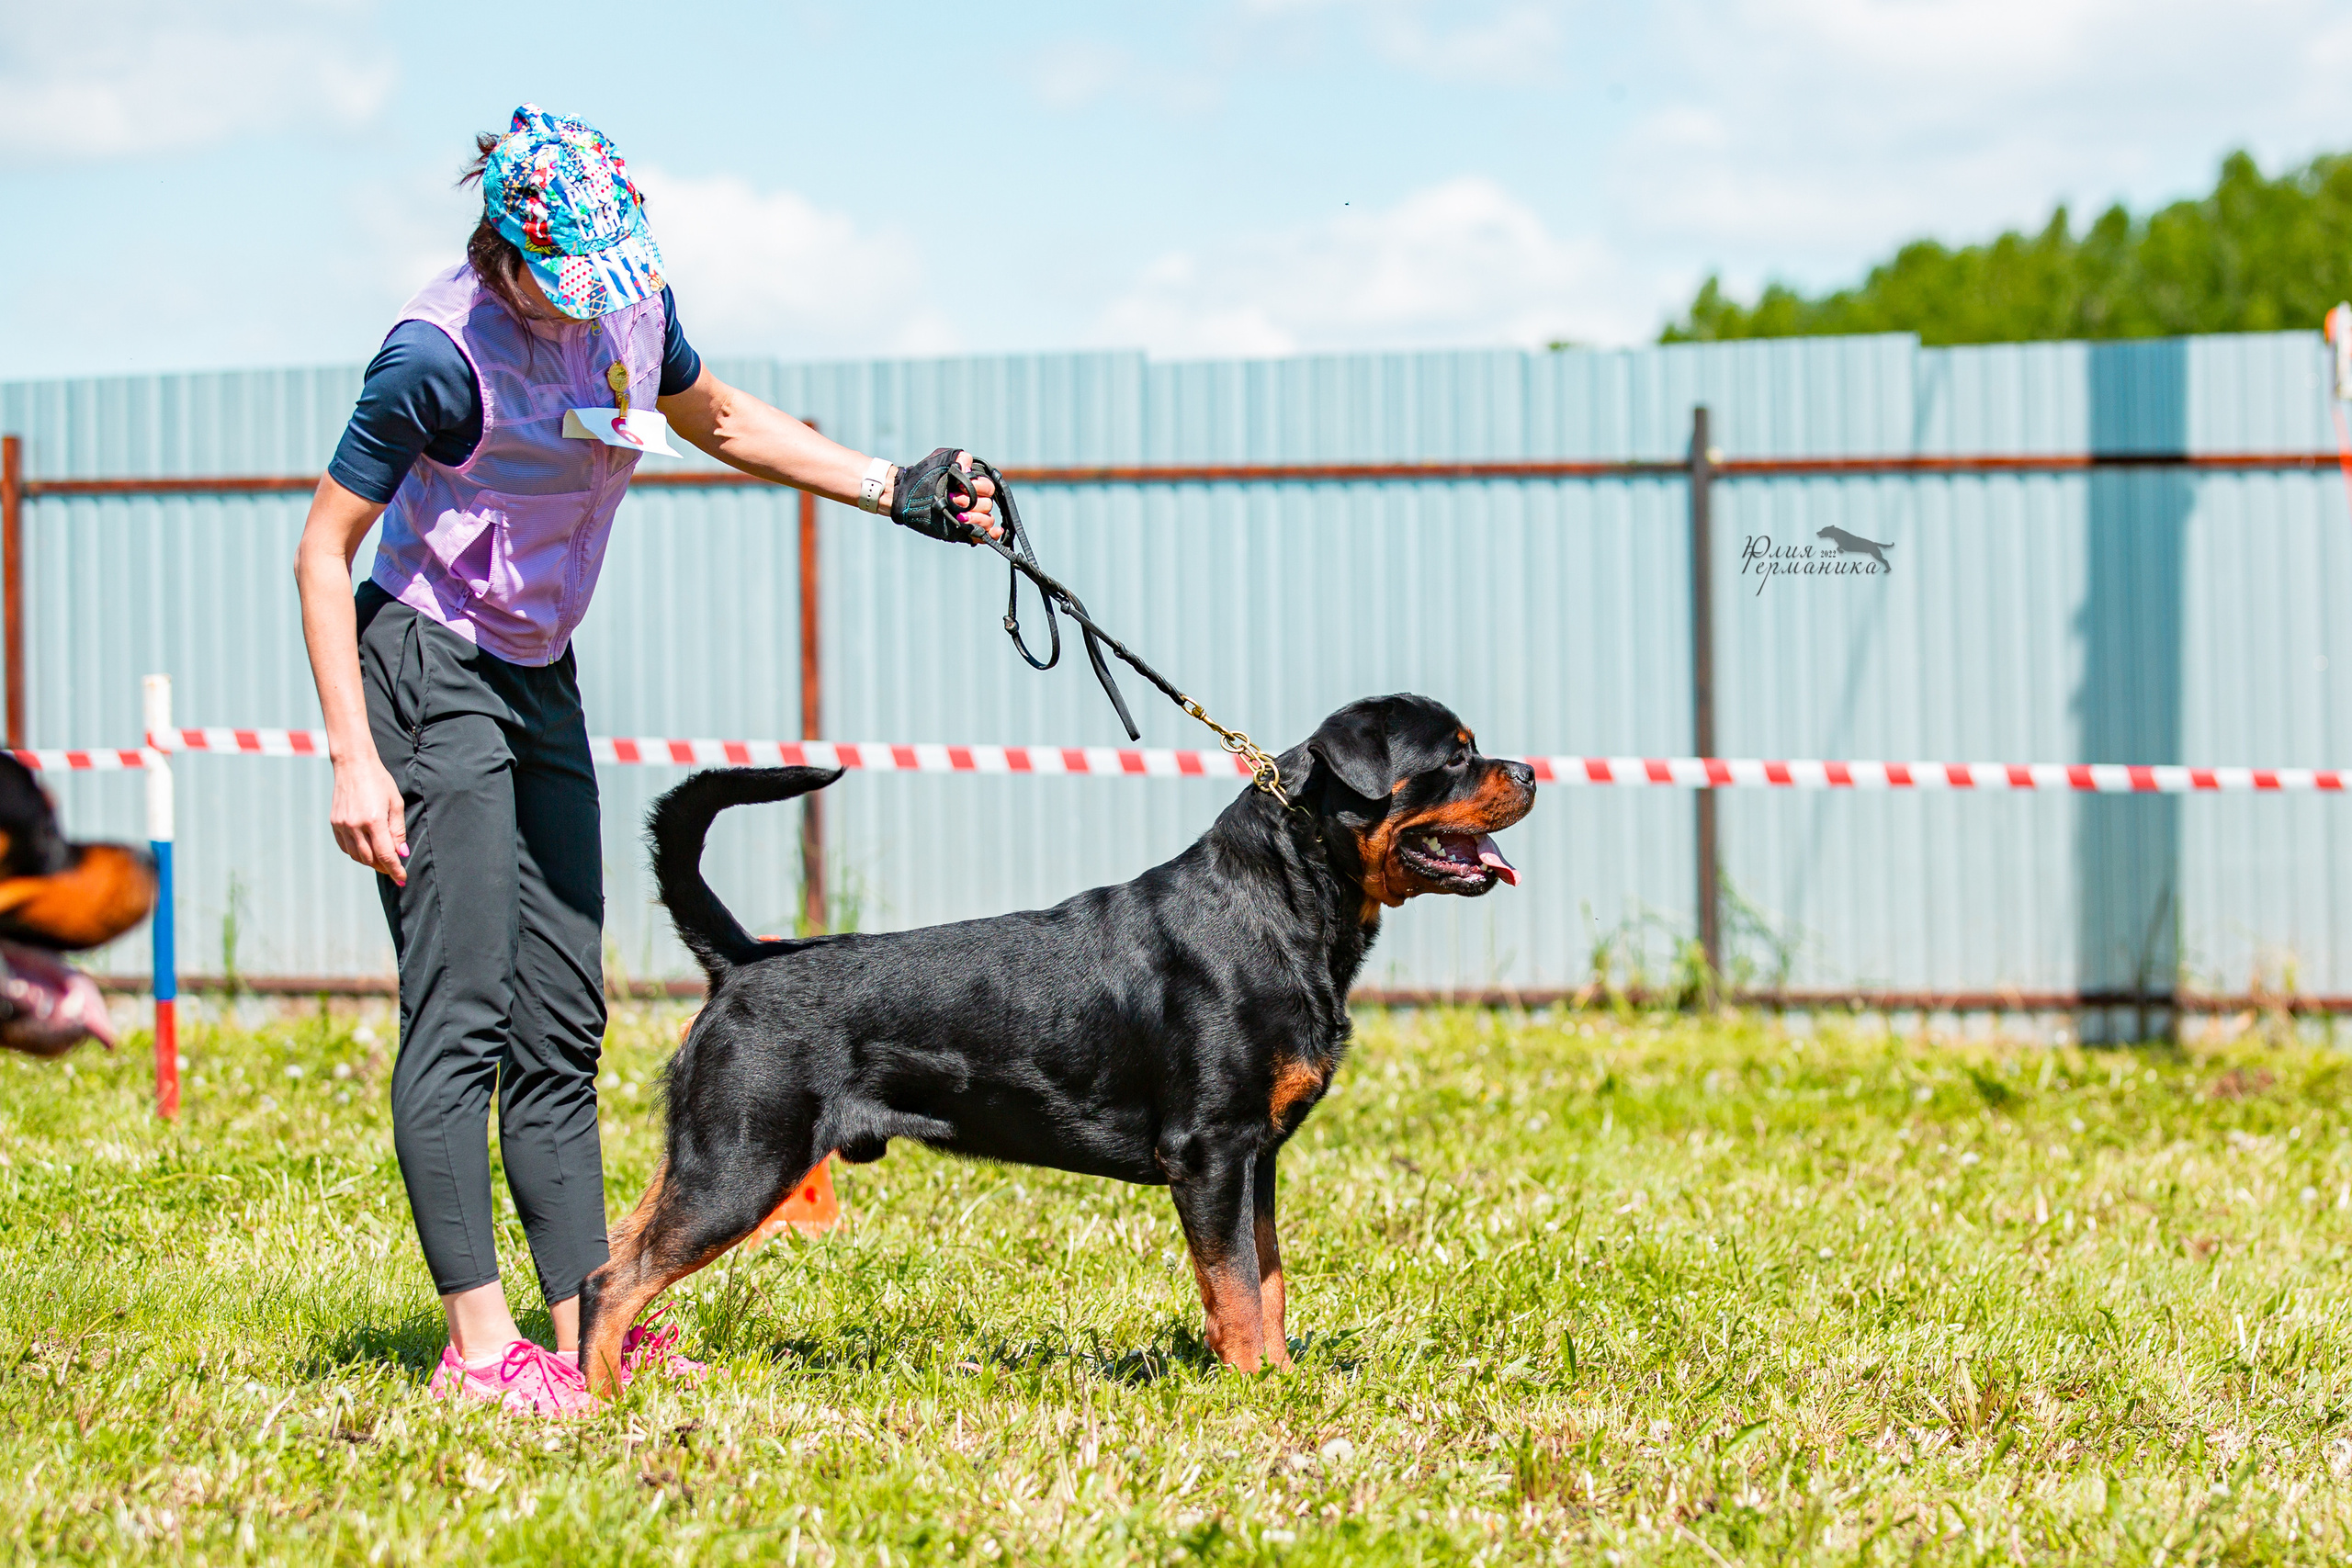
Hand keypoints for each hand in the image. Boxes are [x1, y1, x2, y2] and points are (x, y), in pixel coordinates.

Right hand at [330, 751, 408, 885]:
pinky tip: (366, 851)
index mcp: (374, 821)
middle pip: (370, 859)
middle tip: (394, 870)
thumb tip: (401, 853)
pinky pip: (345, 847)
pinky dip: (356, 853)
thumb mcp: (395, 804)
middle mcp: (355, 825)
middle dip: (384, 867)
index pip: (386, 855)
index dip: (395, 870)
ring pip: (356, 855)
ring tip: (382, 861)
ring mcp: (342, 825)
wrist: (353, 765)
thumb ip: (398, 831)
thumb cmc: (379, 782)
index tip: (402, 879)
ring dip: (370, 862)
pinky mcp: (334, 823)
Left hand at [889, 448, 999, 543]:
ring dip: (977, 518)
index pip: (988, 487)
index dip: (978, 487)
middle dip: (971, 503)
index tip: (958, 486)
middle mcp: (974, 500)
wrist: (905, 494)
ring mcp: (970, 517)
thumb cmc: (923, 475)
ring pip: (988, 520)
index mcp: (973, 484)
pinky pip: (985, 535)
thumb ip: (959, 457)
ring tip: (959, 517)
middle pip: (988, 504)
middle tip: (951, 499)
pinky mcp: (964, 532)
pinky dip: (991, 535)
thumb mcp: (941, 459)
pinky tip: (991, 532)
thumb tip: (968, 469)